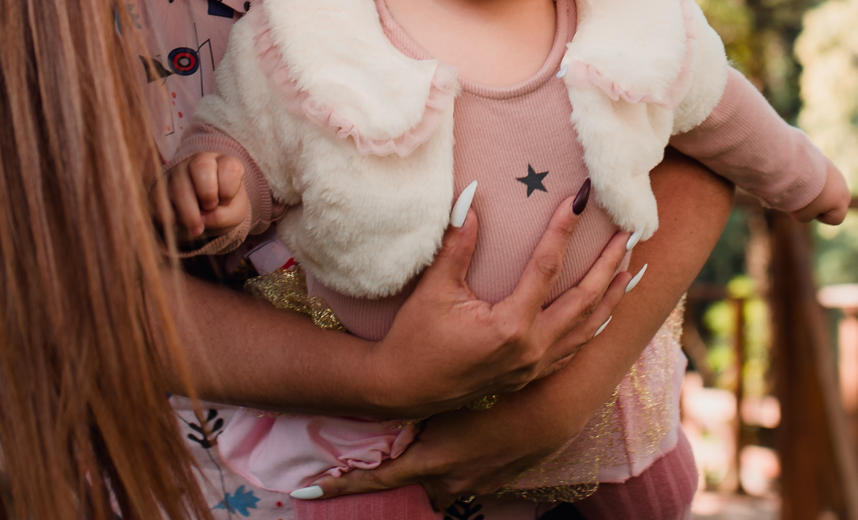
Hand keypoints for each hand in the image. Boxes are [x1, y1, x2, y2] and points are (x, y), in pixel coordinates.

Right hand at [152, 151, 249, 240]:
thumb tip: (203, 219)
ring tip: (197, 230)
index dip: (229, 189)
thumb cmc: (221, 210)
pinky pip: (160, 200)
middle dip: (207, 192)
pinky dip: (170, 216)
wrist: (199, 218)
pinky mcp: (159, 188)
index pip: (229, 167)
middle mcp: (199, 162)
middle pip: (201, 166)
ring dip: (189, 213)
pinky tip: (178, 225)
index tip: (225, 201)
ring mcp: (176, 173)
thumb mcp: (232, 214)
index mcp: (222, 163)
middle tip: (210, 208)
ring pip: (179, 185)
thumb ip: (224, 216)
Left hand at [302, 401, 573, 507]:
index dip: (341, 486)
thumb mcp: (453, 394)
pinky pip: (468, 478)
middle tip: (360, 468)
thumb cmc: (501, 397)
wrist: (551, 411)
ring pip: (440, 485)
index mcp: (430, 461)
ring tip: (423, 451)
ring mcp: (473, 485)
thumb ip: (418, 389)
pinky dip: (459, 466)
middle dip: (388, 478)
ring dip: (430, 471)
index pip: (376, 479)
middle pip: (406, 485)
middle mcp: (447, 481)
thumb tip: (380, 367)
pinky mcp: (495, 480)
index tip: (305, 490)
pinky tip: (466, 446)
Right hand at [364, 188, 631, 417]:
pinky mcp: (531, 375)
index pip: (547, 267)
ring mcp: (535, 366)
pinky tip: (606, 310)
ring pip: (588, 327)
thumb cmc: (414, 339)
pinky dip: (596, 324)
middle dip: (610, 263)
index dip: (564, 229)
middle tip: (630, 232)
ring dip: (611, 295)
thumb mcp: (434, 290)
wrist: (402, 390)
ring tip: (631, 266)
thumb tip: (470, 198)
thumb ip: (457, 245)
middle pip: (585, 299)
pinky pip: (575, 347)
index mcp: (511, 326)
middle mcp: (532, 349)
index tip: (581, 199)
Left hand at [793, 160, 850, 224]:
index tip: (810, 209)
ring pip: (828, 187)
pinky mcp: (826, 161)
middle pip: (836, 202)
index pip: (836, 219)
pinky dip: (812, 177)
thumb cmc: (801, 194)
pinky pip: (821, 175)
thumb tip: (809, 205)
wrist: (796, 165)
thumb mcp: (801, 215)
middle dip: (822, 203)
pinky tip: (800, 174)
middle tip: (806, 199)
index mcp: (842, 202)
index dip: (820, 218)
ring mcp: (836, 172)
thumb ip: (808, 216)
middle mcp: (843, 187)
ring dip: (816, 188)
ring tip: (801, 185)